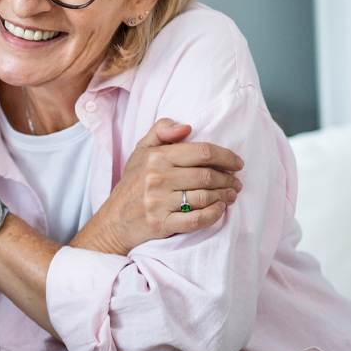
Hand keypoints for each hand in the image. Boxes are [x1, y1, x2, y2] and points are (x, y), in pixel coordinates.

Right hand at [71, 118, 243, 254]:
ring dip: (224, 197)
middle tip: (236, 183)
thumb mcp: (141, 151)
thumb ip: (161, 131)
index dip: (226, 156)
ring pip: (204, 197)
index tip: (237, 163)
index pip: (202, 152)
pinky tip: (219, 210)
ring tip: (231, 196)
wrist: (114, 220)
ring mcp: (159, 202)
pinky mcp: (161, 223)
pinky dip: (213, 215)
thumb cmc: (132, 184)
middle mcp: (157, 178)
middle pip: (207, 176)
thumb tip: (187, 127)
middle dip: (228, 179)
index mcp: (157, 157)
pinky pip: (195, 220)